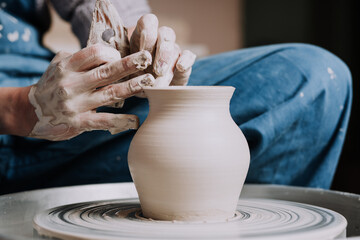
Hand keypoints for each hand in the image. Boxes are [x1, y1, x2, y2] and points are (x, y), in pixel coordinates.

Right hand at [28, 44, 153, 140]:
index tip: (123, 56)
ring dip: (132, 87)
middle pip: (106, 71)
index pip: (94, 53)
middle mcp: (71, 83)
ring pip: (110, 93)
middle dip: (129, 64)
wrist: (30, 112)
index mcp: (67, 66)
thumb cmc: (51, 85)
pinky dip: (122, 121)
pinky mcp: (79, 122)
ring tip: (148, 82)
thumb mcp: (59, 66)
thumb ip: (80, 58)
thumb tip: (107, 52)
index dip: (112, 53)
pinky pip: (104, 121)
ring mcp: (76, 104)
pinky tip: (136, 121)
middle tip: (147, 58)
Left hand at [130, 14, 195, 86]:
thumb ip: (125, 62)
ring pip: (174, 47)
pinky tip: (180, 67)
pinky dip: (186, 60)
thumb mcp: (125, 67)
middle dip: (161, 53)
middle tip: (156, 70)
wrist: (144, 87)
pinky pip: (188, 55)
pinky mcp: (183, 61)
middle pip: (165, 34)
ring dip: (168, 62)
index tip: (143, 52)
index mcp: (143, 35)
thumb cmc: (131, 74)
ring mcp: (172, 49)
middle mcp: (159, 39)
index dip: (148, 34)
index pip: (149, 22)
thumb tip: (127, 62)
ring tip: (161, 76)